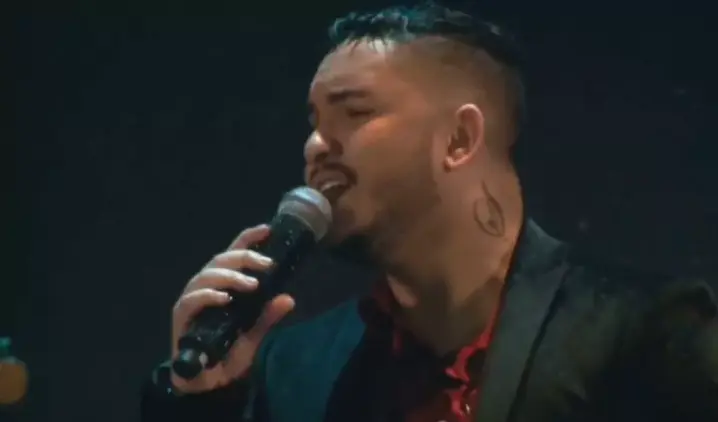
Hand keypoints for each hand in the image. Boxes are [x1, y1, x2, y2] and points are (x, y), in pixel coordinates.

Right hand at [170, 224, 294, 393]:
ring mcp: (191, 300)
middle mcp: (205, 287)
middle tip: (267, 265)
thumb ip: (268, 316)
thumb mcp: (254, 334)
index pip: (233, 253)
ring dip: (230, 276)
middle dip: (245, 257)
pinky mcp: (181, 317)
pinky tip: (224, 298)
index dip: (248, 238)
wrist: (206, 382)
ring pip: (207, 275)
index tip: (267, 229)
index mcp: (223, 284)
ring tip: (251, 284)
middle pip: (221, 260)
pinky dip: (208, 296)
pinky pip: (191, 299)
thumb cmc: (227, 352)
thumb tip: (289, 298)